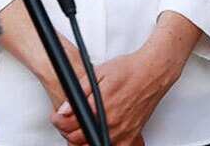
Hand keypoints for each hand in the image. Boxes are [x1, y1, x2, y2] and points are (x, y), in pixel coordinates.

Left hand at [49, 50, 177, 145]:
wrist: (152, 72)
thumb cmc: (129, 70)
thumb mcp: (98, 73)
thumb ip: (80, 91)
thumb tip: (65, 107)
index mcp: (100, 107)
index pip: (70, 124)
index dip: (59, 121)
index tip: (57, 117)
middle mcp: (111, 122)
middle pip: (80, 138)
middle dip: (68, 131)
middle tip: (67, 121)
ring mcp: (123, 130)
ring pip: (95, 144)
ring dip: (85, 139)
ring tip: (83, 127)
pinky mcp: (133, 134)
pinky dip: (105, 142)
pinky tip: (101, 134)